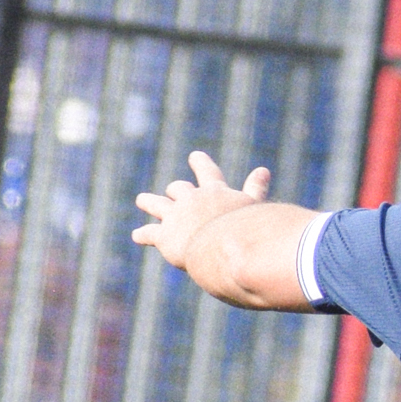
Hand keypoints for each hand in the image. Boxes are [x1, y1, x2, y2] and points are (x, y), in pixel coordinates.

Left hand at [132, 150, 270, 267]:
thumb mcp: (251, 205)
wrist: (224, 245)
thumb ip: (255, 188)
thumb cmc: (244, 228)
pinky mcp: (164, 235)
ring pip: (156, 204)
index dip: (201, 164)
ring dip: (148, 201)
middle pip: (179, 189)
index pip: (207, 173)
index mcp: (214, 192)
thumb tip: (263, 170)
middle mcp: (191, 199)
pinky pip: (149, 233)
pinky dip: (143, 234)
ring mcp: (175, 216)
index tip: (195, 156)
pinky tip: (136, 235)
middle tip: (172, 189)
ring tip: (142, 199)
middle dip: (175, 190)